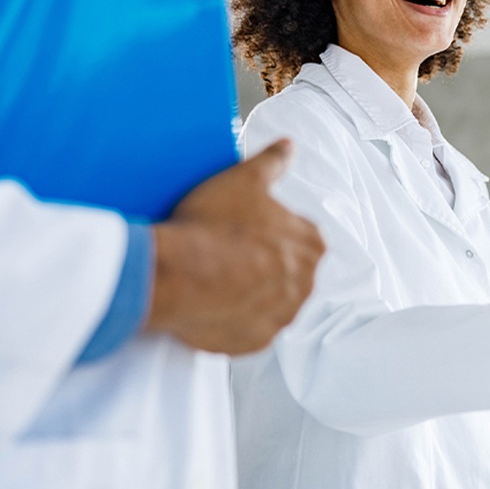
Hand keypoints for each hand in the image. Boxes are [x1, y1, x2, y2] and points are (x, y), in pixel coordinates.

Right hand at [145, 139, 325, 353]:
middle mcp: (305, 284)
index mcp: (311, 246)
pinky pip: (247, 329)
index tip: (245, 231)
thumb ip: (273, 162)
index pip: (302, 238)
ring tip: (215, 278)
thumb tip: (288, 146)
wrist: (178, 274)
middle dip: (261, 265)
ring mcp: (281, 317)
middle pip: (286, 272)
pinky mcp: (255, 342)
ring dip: (249, 293)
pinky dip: (232, 319)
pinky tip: (210, 303)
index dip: (270, 232)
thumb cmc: (213, 226)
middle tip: (226, 254)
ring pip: (268, 302)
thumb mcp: (245, 179)